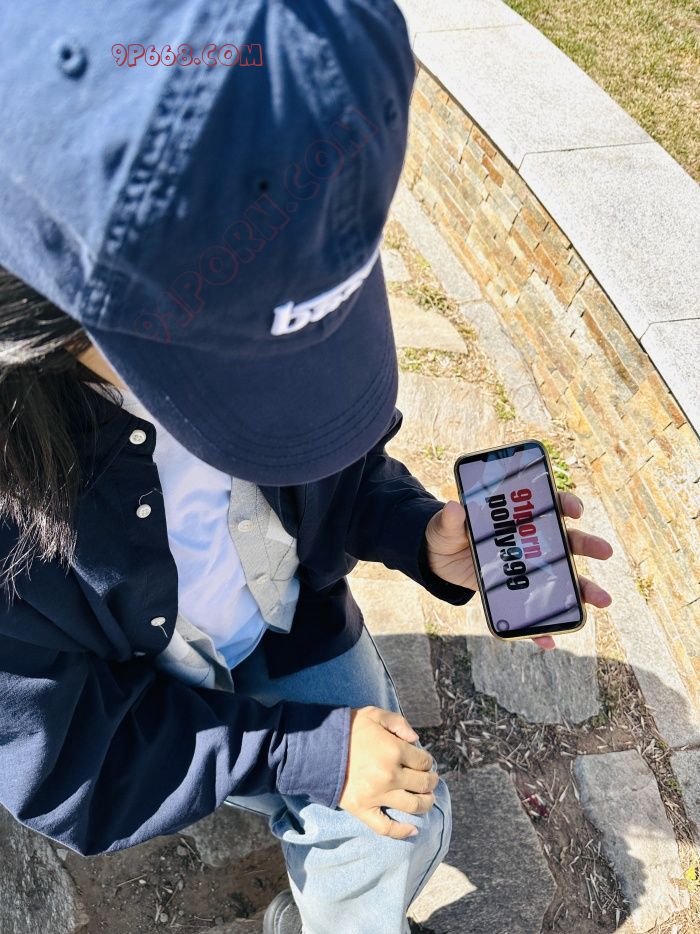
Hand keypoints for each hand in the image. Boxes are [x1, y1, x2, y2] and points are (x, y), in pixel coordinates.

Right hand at [337, 706, 437, 838]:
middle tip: (430, 780)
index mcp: (394, 750)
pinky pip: (386, 827)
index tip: (423, 762)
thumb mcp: (375, 714)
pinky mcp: (362, 809)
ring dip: (426, 803)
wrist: (317, 747)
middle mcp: (389, 775)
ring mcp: (376, 795)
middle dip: (431, 781)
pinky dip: (402, 831)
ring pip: (413, 806)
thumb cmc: (348, 729)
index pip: (424, 762)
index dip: (427, 761)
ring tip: (427, 799)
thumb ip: (399, 723)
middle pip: (423, 784)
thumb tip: (417, 740)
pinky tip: (414, 829)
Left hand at [424, 492, 613, 649]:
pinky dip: (541, 628)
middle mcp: (531, 541)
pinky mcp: (516, 593)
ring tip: (602, 601)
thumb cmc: (447, 534)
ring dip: (584, 590)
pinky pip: (534, 611)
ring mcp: (527, 569)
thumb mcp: (444, 525)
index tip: (574, 510)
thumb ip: (450, 519)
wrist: (438, 560)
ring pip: (563, 578)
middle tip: (606, 551)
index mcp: (518, 518)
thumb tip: (455, 508)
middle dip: (588, 544)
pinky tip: (549, 640)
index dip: (565, 504)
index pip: (549, 505)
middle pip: (566, 541)